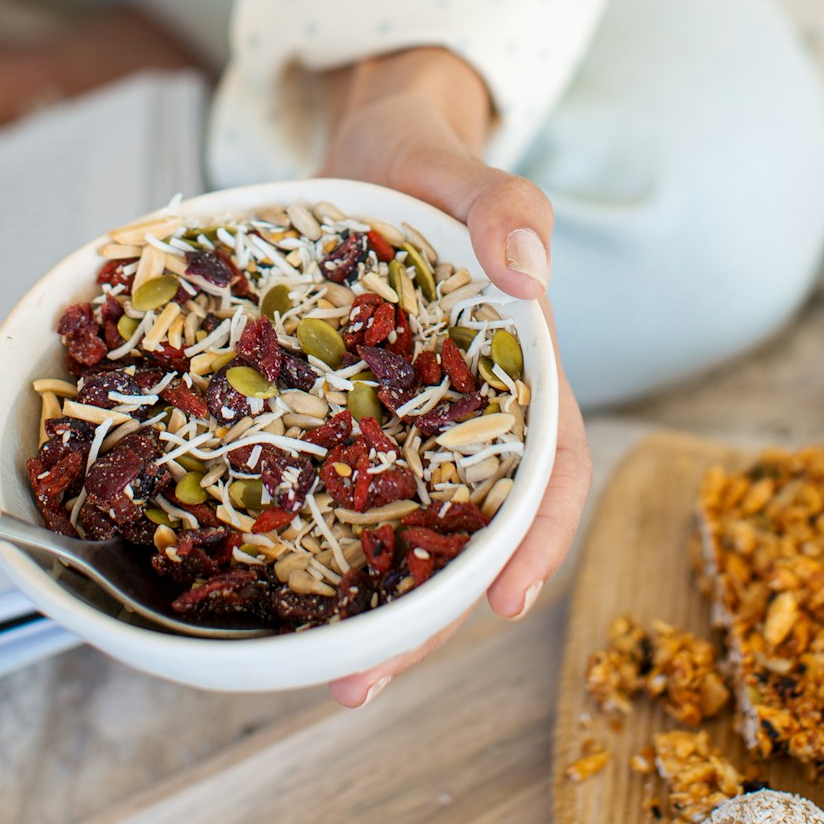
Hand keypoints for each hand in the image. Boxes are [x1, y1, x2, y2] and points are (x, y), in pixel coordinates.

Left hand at [320, 47, 590, 707]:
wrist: (370, 144)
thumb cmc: (428, 157)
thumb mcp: (464, 166)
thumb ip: (507, 206)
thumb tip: (531, 273)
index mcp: (518, 368)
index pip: (553, 466)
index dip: (539, 539)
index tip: (504, 601)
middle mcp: (467, 411)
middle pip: (469, 530)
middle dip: (431, 614)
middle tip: (367, 679)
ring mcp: (404, 418)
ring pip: (402, 529)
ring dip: (373, 606)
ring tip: (320, 674)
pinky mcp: (346, 411)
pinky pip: (339, 487)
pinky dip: (318, 544)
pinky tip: (271, 590)